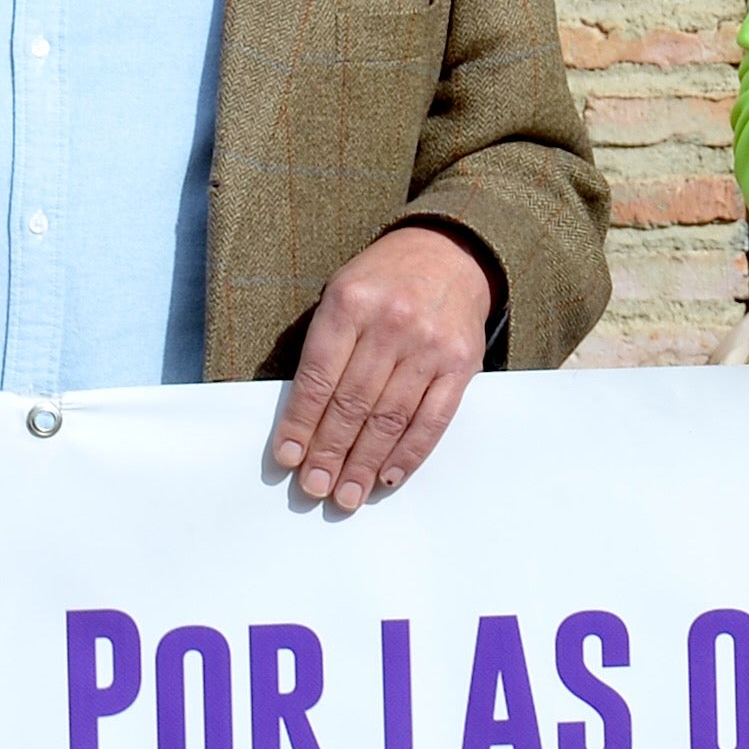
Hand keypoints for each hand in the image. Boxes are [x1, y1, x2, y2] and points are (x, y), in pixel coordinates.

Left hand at [268, 225, 495, 512]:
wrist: (452, 253)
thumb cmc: (385, 280)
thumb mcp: (341, 293)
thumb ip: (323, 347)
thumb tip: (302, 420)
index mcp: (350, 303)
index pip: (318, 378)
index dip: (299, 424)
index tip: (286, 460)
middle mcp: (391, 324)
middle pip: (353, 403)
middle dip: (329, 452)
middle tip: (315, 488)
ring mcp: (430, 345)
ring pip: (390, 418)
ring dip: (364, 463)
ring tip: (346, 495)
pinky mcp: (462, 364)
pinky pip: (433, 419)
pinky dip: (409, 453)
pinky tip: (388, 476)